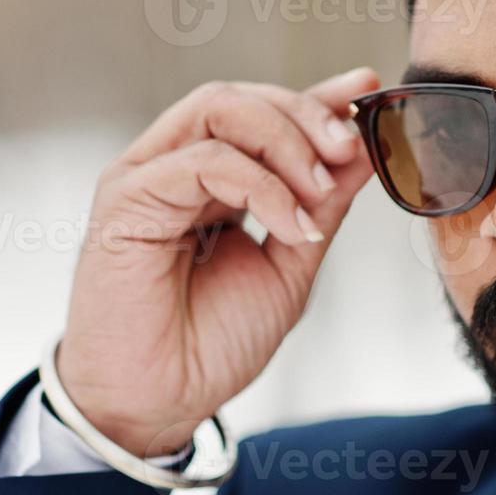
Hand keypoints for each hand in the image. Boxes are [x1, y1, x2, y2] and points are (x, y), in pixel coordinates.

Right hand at [55, 67, 379, 456]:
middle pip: (241, 99)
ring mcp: (146, 178)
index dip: (317, 98)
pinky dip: (258, 184)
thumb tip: (365, 149)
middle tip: (349, 148)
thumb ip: (322, 206)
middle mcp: (174, 168)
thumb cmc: (210, 345)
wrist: (158, 403)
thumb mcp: (290, 266)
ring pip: (218, 109)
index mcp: (210, 181)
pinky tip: (290, 223)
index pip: (263, 116)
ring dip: (284, 140)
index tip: (369, 91)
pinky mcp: (125, 197)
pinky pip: (201, 160)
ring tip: (319, 191)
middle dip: (305, 115)